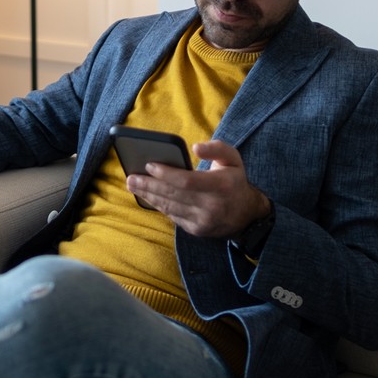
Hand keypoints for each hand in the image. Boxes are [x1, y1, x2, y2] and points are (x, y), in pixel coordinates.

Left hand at [127, 139, 270, 237]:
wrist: (246, 215)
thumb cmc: (234, 181)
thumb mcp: (233, 158)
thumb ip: (216, 148)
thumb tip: (194, 147)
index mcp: (221, 186)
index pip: (187, 181)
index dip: (166, 174)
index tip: (149, 165)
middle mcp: (212, 206)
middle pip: (173, 195)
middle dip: (149, 185)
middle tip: (131, 177)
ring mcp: (203, 220)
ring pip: (170, 207)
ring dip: (149, 196)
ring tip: (133, 185)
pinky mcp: (196, 230)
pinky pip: (173, 216)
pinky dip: (159, 205)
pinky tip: (148, 196)